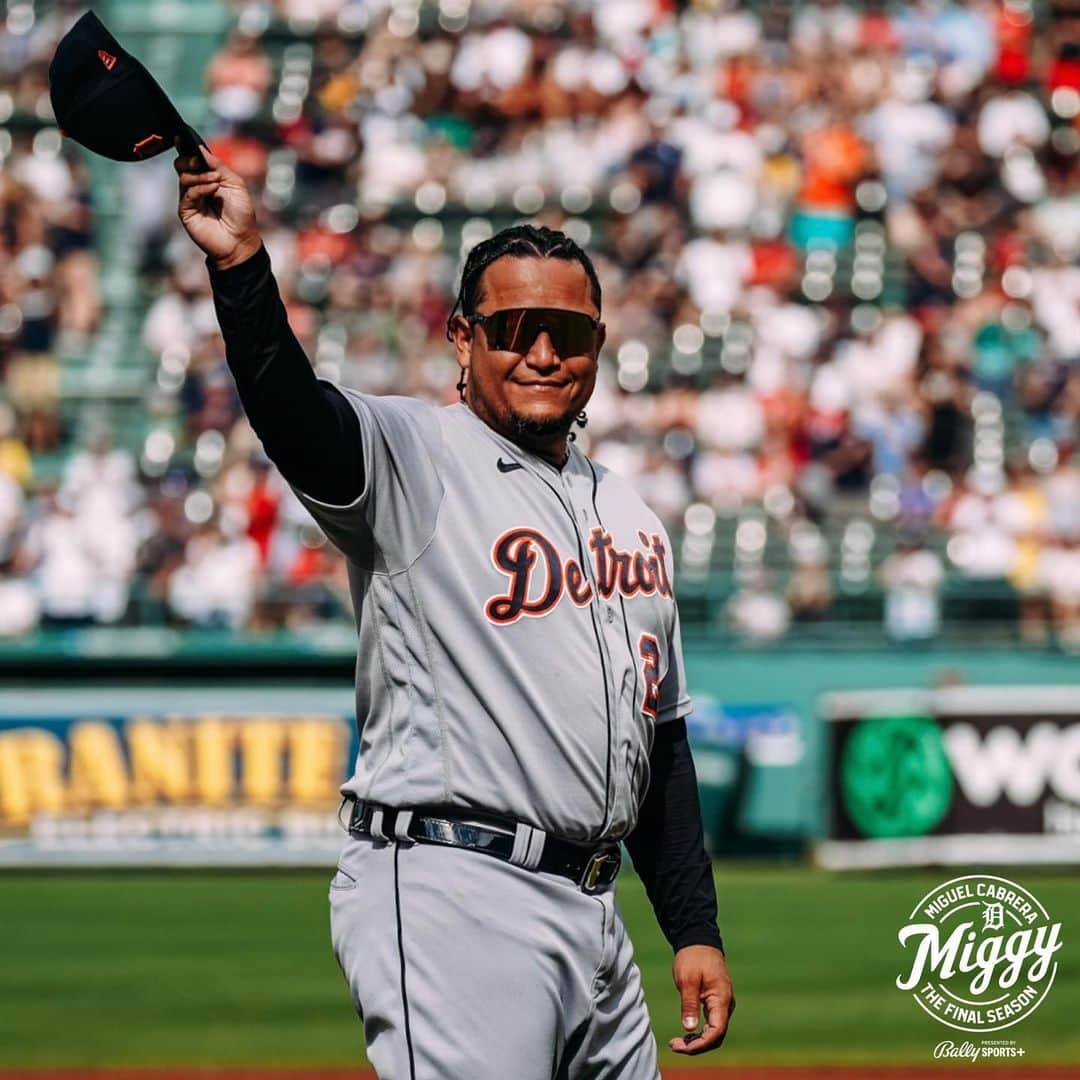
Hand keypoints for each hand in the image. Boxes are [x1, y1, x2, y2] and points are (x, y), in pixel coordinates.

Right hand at [174, 141, 260, 269]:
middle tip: (201, 162)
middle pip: (181, 165)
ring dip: (201, 175)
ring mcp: (190, 199)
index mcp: (207, 179)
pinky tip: (213, 189)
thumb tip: (200, 149)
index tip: (187, 140)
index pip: (192, 160)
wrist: (241, 240)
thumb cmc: (241, 215)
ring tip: (216, 181)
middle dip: (190, 159)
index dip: (189, 149)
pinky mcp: (186, 211)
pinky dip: (201, 187)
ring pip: (184, 176)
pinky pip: (188, 192)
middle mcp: (196, 187)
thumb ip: (219, 165)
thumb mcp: (235, 184)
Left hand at [668, 945, 733, 1055]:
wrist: (699, 941)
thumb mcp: (687, 979)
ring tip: (678, 1042)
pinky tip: (686, 1034)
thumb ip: (689, 1003)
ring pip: (714, 1032)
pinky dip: (700, 1032)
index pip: (716, 1031)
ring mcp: (722, 1004)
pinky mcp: (716, 1003)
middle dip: (697, 1046)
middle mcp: (726, 1005)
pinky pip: (712, 1024)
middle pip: (716, 1036)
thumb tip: (689, 1028)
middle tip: (674, 1045)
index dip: (700, 1044)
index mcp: (721, 999)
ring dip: (698, 1041)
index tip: (681, 1046)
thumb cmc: (693, 957)